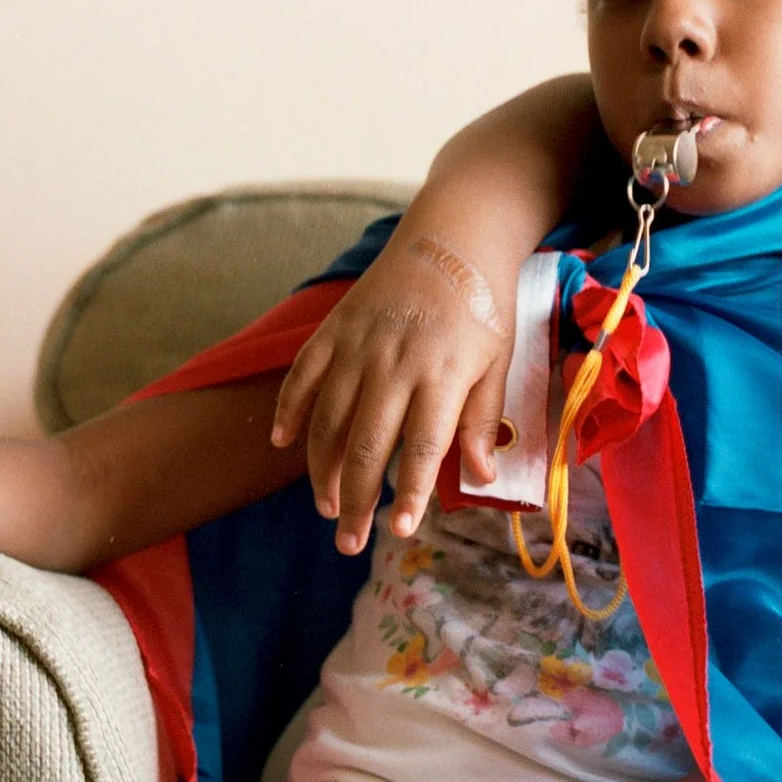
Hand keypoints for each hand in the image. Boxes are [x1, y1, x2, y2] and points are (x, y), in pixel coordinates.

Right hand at [271, 232, 513, 555]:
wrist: (451, 238)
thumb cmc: (483, 306)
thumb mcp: (498, 360)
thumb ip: (483, 418)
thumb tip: (481, 476)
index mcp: (443, 373)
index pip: (422, 446)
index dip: (410, 492)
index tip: (399, 530)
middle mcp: (395, 362)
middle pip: (368, 445)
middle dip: (357, 500)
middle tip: (349, 542)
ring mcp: (358, 345)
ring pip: (328, 419)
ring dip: (322, 469)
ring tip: (327, 506)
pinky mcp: (334, 329)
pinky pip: (302, 376)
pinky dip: (289, 410)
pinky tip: (283, 443)